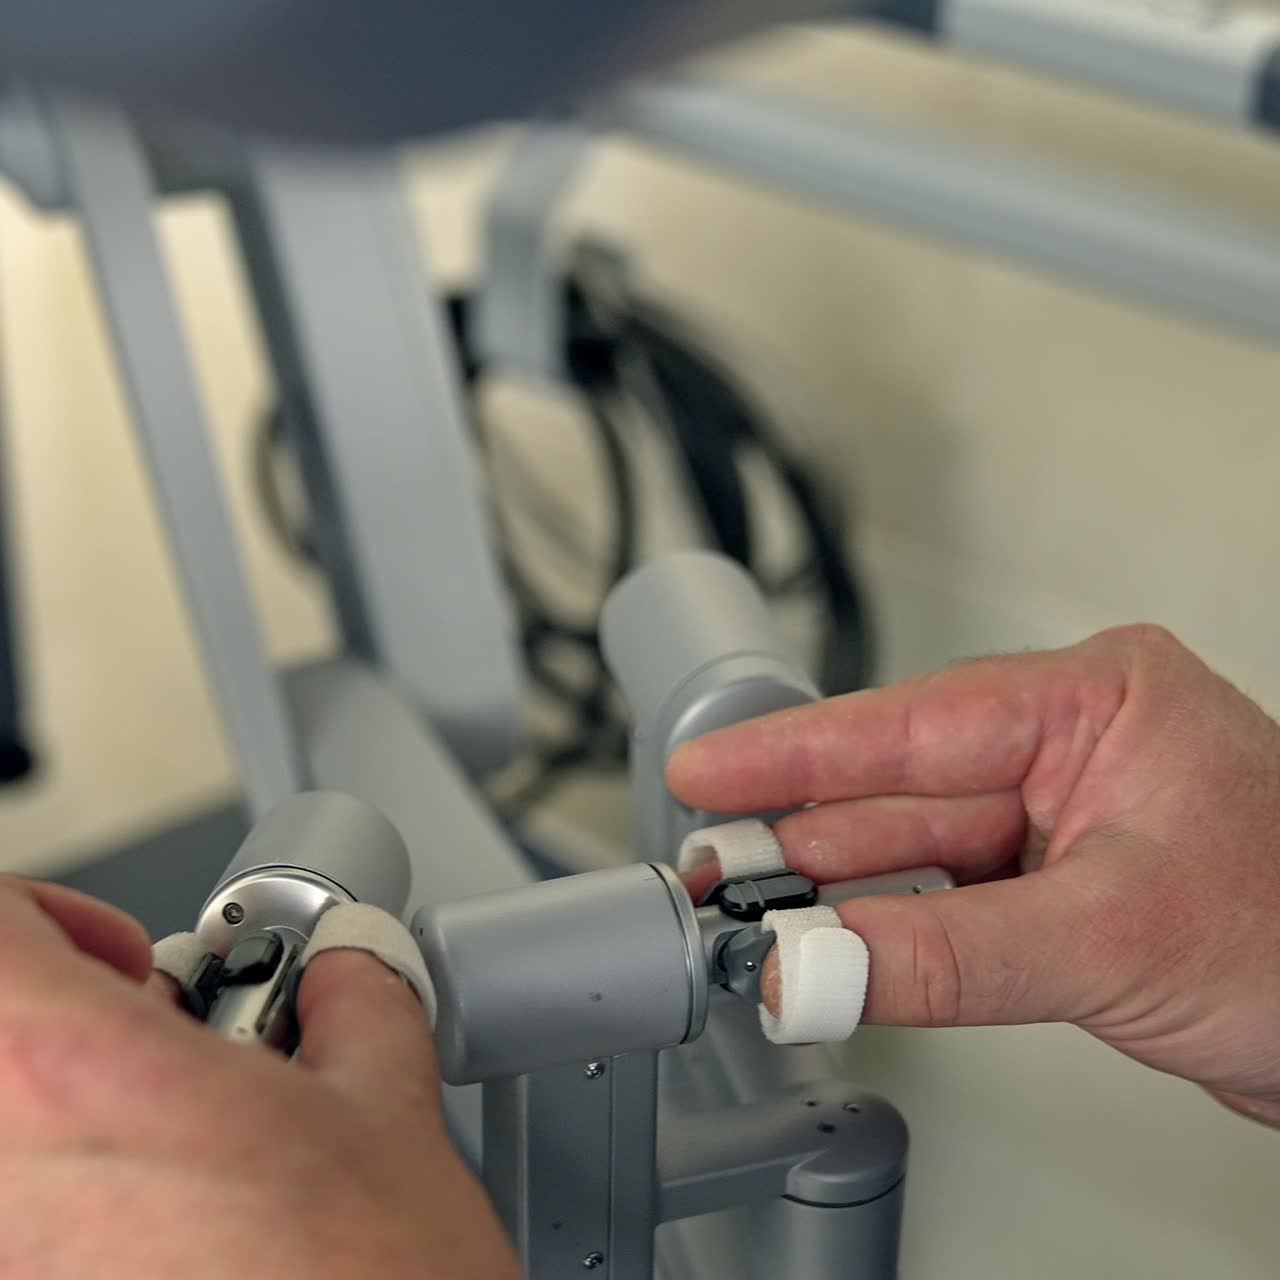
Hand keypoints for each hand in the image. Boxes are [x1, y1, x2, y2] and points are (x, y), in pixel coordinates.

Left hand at [0, 877, 519, 1277]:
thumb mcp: (388, 1107)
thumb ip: (353, 1002)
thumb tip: (346, 980)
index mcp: (66, 1075)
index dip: (44, 915)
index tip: (123, 957)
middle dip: (73, 1024)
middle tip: (166, 1054)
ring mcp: (4, 1257)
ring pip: (15, 1143)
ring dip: (76, 1121)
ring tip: (178, 1152)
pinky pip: (30, 1222)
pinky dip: (77, 1203)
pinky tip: (171, 1233)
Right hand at [668, 624, 1279, 1127]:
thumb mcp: (1112, 936)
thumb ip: (946, 954)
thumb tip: (817, 964)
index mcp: (1095, 700)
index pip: (909, 722)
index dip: (792, 750)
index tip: (707, 768)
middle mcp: (1069, 748)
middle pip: (897, 788)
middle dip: (797, 835)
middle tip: (707, 869)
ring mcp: (1061, 819)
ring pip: (912, 848)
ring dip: (832, 890)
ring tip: (744, 912)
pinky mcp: (1055, 886)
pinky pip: (944, 898)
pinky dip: (884, 930)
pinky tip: (828, 942)